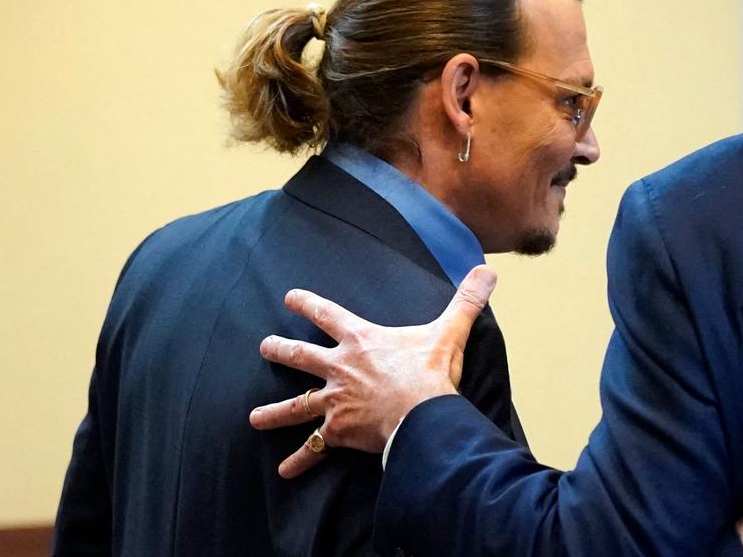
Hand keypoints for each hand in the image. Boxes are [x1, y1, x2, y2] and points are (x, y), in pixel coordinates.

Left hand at [248, 266, 497, 477]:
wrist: (421, 414)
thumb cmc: (431, 372)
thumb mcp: (449, 331)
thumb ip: (465, 301)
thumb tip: (487, 271)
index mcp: (361, 341)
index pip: (327, 315)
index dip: (307, 304)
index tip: (289, 298)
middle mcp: (340, 368)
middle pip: (301, 357)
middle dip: (280, 350)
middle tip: (265, 347)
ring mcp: (335, 401)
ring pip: (296, 405)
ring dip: (274, 411)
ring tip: (255, 418)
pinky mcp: (338, 431)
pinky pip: (314, 448)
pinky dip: (300, 460)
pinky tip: (284, 470)